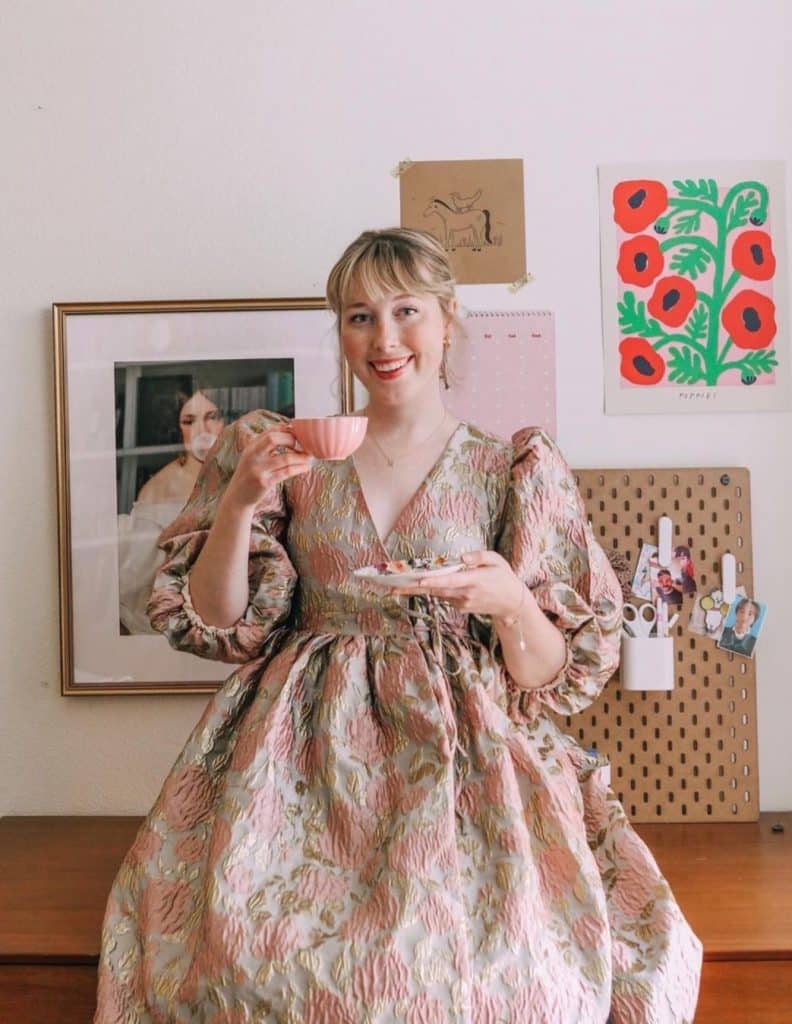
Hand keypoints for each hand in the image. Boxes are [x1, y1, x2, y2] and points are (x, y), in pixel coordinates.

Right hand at [223, 425, 313, 510]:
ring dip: (301, 457)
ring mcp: (259, 469)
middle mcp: (253, 455)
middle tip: (302, 446)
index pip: (270, 431)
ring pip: (286, 458)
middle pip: (274, 439)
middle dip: (292, 440)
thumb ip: (266, 445)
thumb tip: (289, 432)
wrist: (238, 497)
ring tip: (309, 458)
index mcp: (251, 446)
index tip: (298, 434)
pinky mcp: (265, 482)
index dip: (286, 430)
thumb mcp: (254, 457)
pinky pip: (287, 472)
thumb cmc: (250, 475)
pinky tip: (306, 468)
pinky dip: (299, 468)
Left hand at [392, 550, 523, 618]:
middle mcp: (465, 594)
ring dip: (417, 590)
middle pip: (435, 590)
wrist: (512, 603)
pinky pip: (444, 596)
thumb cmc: (504, 577)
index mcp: (474, 580)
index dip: (432, 582)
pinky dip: (434, 590)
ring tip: (395, 587)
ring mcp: (461, 603)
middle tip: (391, 588)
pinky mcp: (460, 607)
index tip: (417, 582)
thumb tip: (461, 558)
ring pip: (436, 594)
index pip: (449, 581)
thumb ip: (478, 556)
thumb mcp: (496, 560)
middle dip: (412, 589)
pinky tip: (422, 585)